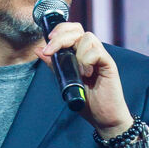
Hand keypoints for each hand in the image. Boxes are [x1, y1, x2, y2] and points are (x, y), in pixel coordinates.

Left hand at [35, 19, 133, 138]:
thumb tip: (39, 50)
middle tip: (51, 49)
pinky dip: (87, 61)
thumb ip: (55, 66)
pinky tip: (87, 74)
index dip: (60, 30)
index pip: (72, 31)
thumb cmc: (88, 102)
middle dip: (61, 36)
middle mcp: (91, 52)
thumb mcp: (65, 82)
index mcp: (81, 53)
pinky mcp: (109, 64)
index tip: (47, 39)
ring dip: (77, 53)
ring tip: (77, 71)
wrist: (104, 118)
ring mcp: (101, 57)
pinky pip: (97, 52)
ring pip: (87, 38)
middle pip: (78, 29)